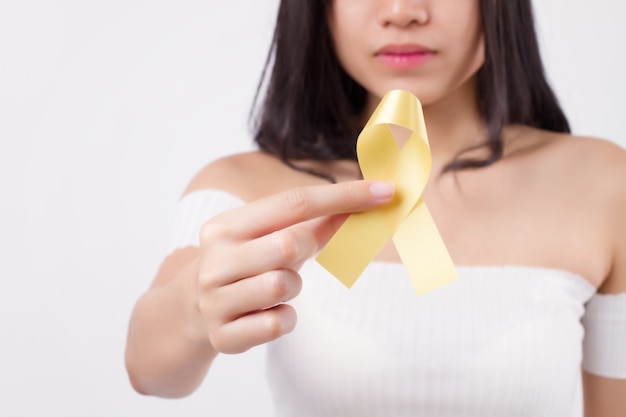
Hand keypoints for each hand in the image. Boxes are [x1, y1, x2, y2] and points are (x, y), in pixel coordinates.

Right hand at [194, 180, 393, 353]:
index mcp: (226, 227)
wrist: (192, 310)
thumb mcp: (270, 238)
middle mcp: (215, 261)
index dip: (344, 197)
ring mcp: (215, 300)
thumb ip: (313, 223)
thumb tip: (363, 204)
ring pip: (283, 286)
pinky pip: (279, 324)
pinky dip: (285, 318)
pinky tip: (268, 313)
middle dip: (306, 248)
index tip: (385, 192)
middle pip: (289, 243)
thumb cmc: (246, 265)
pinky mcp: (224, 336)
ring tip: (274, 288)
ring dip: (293, 288)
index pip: (294, 203)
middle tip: (295, 256)